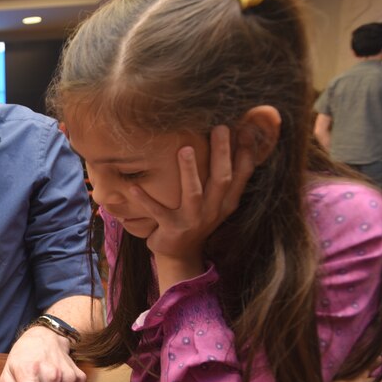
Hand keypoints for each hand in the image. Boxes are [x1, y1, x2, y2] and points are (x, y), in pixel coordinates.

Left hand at [130, 126, 255, 264]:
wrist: (180, 254)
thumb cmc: (196, 217)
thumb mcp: (215, 201)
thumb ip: (221, 178)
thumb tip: (228, 142)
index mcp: (227, 202)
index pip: (242, 175)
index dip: (246, 153)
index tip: (246, 129)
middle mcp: (213, 210)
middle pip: (222, 178)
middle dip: (222, 153)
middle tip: (220, 127)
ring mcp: (193, 220)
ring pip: (193, 193)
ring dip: (189, 171)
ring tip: (184, 149)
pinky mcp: (172, 228)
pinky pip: (158, 212)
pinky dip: (146, 199)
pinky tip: (135, 187)